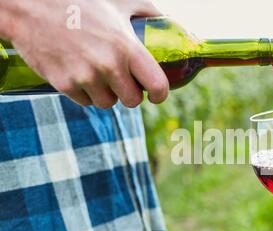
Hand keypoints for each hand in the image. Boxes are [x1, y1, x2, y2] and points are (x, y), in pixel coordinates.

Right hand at [1, 0, 168, 107]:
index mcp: (127, 47)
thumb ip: (145, 13)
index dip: (160, 94)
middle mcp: (108, 66)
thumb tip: (166, 24)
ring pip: (108, 103)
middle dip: (130, 92)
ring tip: (100, 74)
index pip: (157, 85)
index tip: (156, 95)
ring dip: (107, 93)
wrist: (31, 5)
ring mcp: (85, 77)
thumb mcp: (119, 2)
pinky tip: (81, 74)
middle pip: (132, 101)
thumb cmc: (80, 1)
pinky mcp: (64, 84)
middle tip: (124, 81)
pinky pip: (85, 101)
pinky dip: (86, 92)